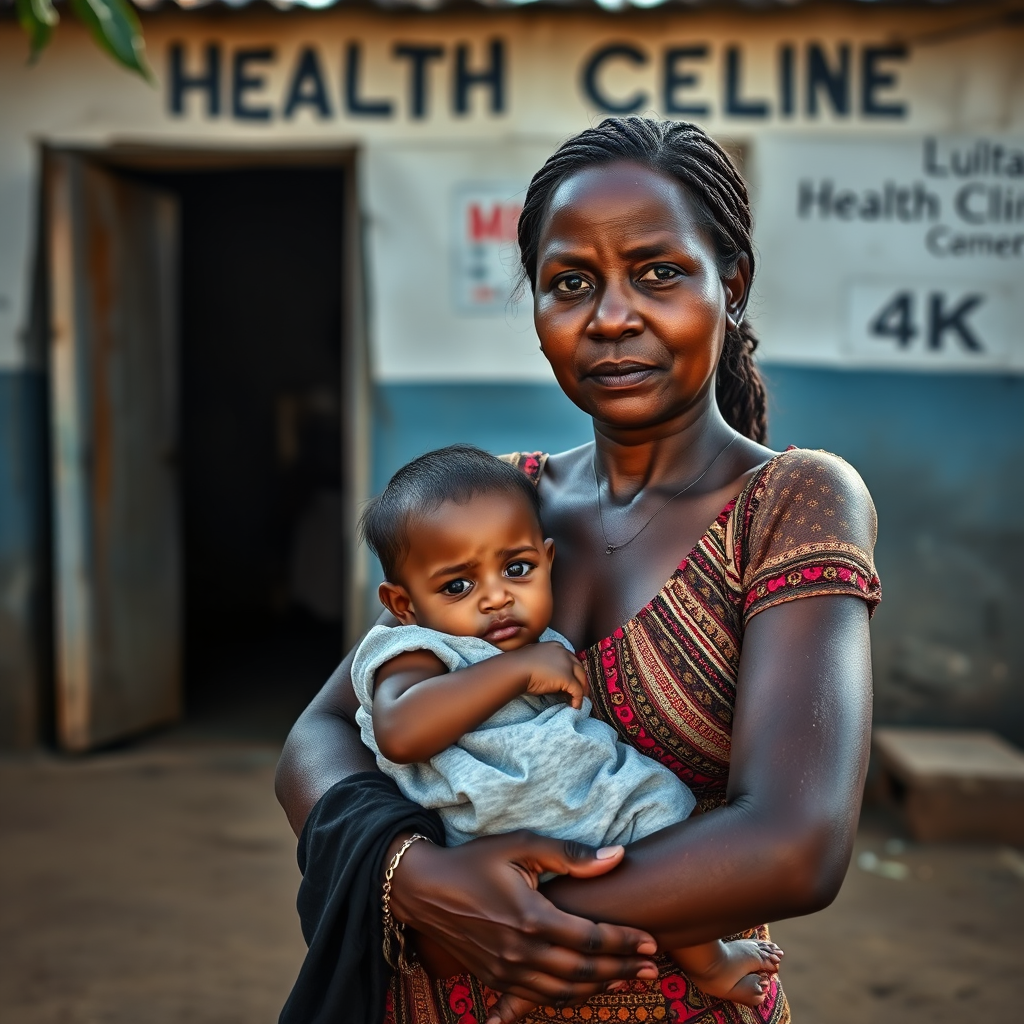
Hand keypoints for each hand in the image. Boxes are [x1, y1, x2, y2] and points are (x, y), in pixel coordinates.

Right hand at [388, 831, 658, 1009]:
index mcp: (531, 918)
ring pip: (565, 991)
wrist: (424, 889)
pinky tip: (589, 989)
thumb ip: (569, 854)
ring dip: (601, 987)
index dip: (624, 942)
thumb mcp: (520, 845)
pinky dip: (570, 996)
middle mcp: (520, 953)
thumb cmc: (474, 860)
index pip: (590, 938)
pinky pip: (541, 997)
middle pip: (584, 971)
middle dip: (623, 970)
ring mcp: (506, 972)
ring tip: (629, 979)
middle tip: (653, 968)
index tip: (651, 941)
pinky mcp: (495, 980)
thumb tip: (616, 856)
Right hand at [515, 642, 589, 708]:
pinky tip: (574, 706)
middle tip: (582, 692)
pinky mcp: (567, 677)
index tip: (573, 680)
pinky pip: (577, 691)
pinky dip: (578, 700)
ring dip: (582, 691)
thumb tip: (546, 675)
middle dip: (581, 681)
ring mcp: (567, 664)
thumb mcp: (534, 659)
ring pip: (581, 679)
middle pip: (579, 668)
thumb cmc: (518, 665)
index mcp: (556, 647)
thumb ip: (544, 662)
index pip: (570, 659)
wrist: (515, 669)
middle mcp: (564, 653)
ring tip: (579, 701)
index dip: (573, 671)